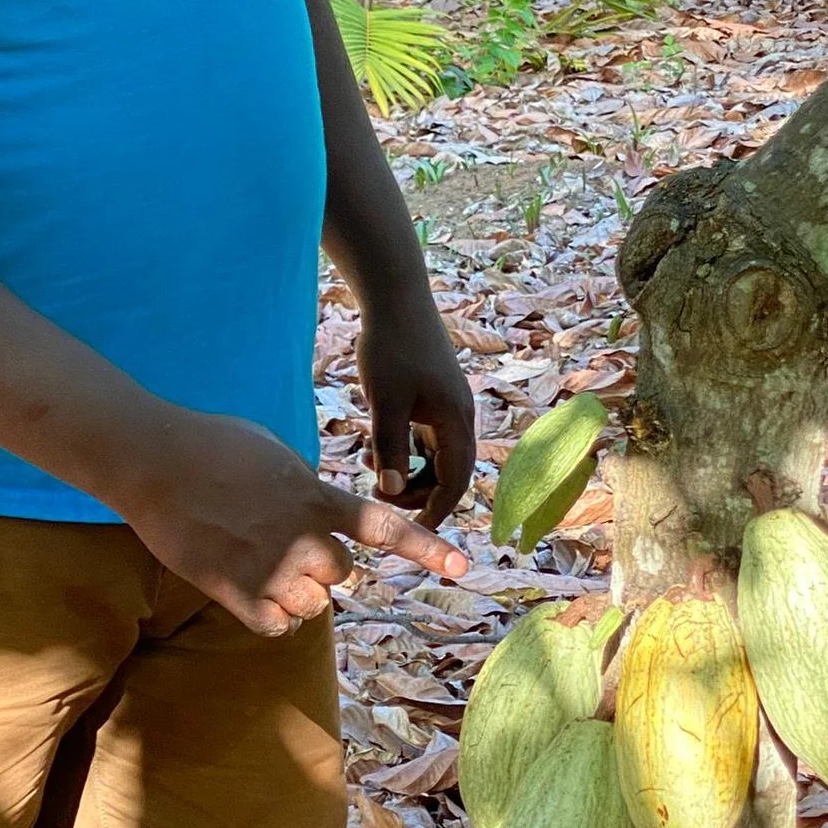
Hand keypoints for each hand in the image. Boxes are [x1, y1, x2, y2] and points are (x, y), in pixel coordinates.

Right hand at [113, 406, 469, 637]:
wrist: (153, 461)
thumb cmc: (211, 446)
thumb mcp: (275, 453)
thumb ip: (307, 487)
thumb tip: (321, 511)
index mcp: (314, 497)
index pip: (385, 527)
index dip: (427, 549)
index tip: (462, 568)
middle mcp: (300, 538)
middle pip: (340, 576)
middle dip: (317, 565)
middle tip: (277, 540)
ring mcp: (269, 568)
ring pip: (310, 605)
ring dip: (291, 592)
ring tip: (255, 560)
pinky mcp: (235, 592)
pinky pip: (276, 625)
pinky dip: (268, 615)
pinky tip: (246, 587)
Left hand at [357, 291, 476, 527]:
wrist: (395, 296)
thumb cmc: (390, 345)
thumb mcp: (385, 402)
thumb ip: (390, 449)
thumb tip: (392, 494)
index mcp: (456, 420)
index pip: (456, 481)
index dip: (437, 510)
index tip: (413, 531)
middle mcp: (459, 416)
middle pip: (448, 472)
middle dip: (417, 492)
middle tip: (380, 497)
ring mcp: (447, 406)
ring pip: (435, 456)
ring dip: (408, 470)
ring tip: (368, 466)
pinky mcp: (433, 397)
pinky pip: (425, 437)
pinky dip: (404, 449)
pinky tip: (372, 444)